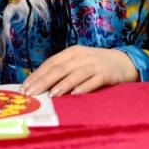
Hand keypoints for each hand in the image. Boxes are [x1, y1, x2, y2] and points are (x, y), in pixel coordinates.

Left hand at [21, 46, 137, 96]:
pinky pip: (94, 81)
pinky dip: (84, 87)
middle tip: (32, 93)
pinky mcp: (106, 74)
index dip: (37, 75)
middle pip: (59, 68)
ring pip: (75, 74)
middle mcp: (81, 56)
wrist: (124, 62)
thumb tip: (39, 86)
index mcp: (71, 53)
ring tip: (52, 95)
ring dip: (63, 84)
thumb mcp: (78, 63)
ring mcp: (94, 64)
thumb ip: (62, 71)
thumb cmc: (95, 66)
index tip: (24, 88)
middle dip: (43, 81)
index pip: (50, 63)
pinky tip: (76, 94)